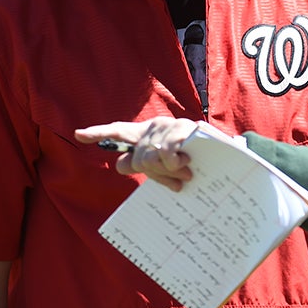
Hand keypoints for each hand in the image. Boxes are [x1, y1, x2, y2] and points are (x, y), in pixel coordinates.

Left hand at [75, 117, 199, 189]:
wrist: (229, 156)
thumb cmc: (197, 162)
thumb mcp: (169, 166)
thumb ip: (146, 167)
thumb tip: (121, 165)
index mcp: (149, 134)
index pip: (119, 131)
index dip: (99, 133)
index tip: (79, 136)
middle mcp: (156, 126)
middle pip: (137, 158)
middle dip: (155, 174)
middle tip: (176, 181)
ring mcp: (171, 125)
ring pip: (150, 158)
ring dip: (168, 171)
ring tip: (185, 173)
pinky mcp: (187, 129)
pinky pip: (167, 151)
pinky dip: (172, 161)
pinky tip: (184, 163)